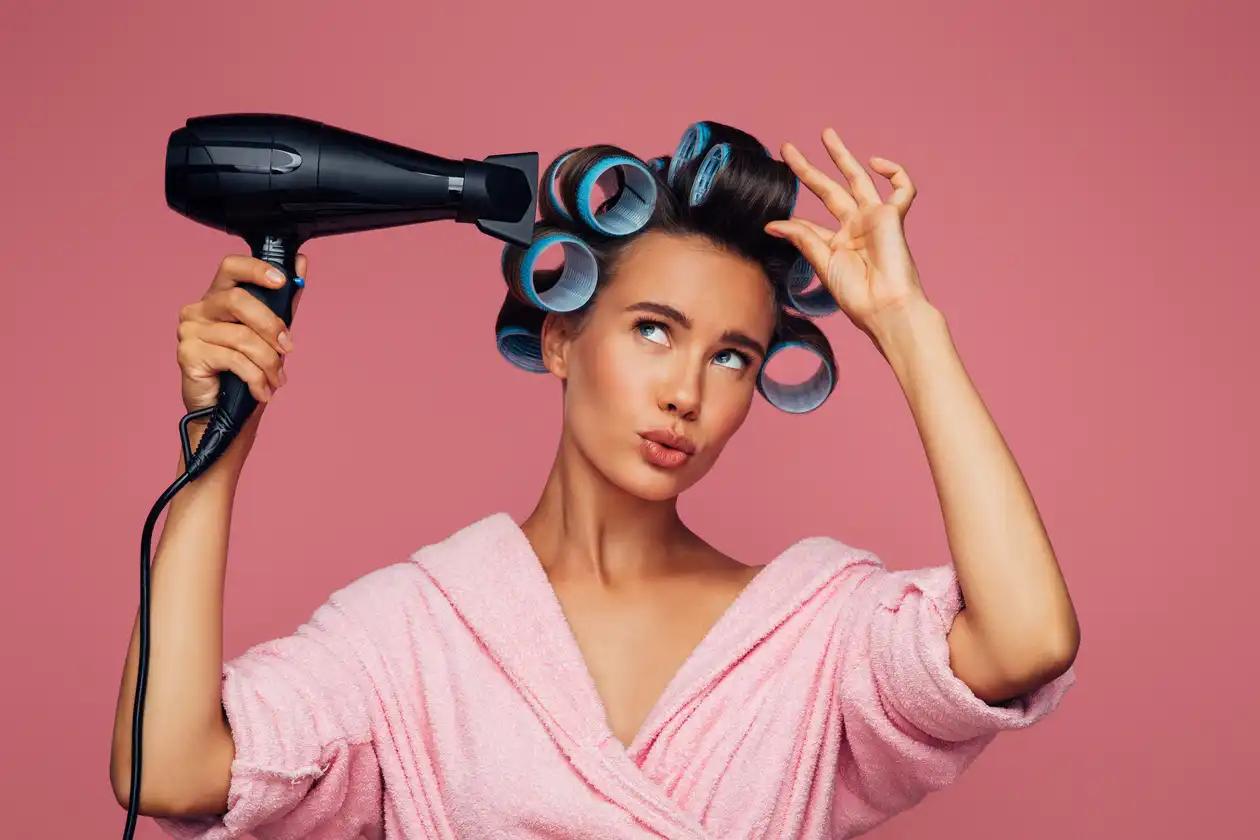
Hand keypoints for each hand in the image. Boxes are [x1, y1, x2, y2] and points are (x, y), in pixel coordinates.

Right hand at [176, 254, 306, 413]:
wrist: (227, 414)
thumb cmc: (245, 371)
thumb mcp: (270, 334)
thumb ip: (283, 300)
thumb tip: (301, 262)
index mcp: (218, 298)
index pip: (231, 267)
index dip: (256, 269)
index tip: (282, 281)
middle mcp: (199, 310)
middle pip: (239, 301)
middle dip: (272, 326)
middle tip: (287, 349)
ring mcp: (190, 331)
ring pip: (241, 336)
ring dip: (268, 363)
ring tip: (275, 380)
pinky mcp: (188, 354)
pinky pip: (233, 359)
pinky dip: (255, 378)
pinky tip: (261, 391)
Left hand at [765, 127, 927, 337]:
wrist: (884, 306)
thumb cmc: (856, 294)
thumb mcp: (822, 263)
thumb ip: (801, 238)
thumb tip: (771, 224)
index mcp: (837, 244)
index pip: (811, 222)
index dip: (792, 219)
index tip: (773, 219)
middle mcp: (855, 227)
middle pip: (829, 189)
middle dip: (808, 169)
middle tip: (787, 148)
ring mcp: (874, 219)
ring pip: (858, 178)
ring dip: (842, 155)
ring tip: (825, 134)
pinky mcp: (893, 216)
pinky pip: (902, 188)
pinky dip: (895, 172)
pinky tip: (875, 163)